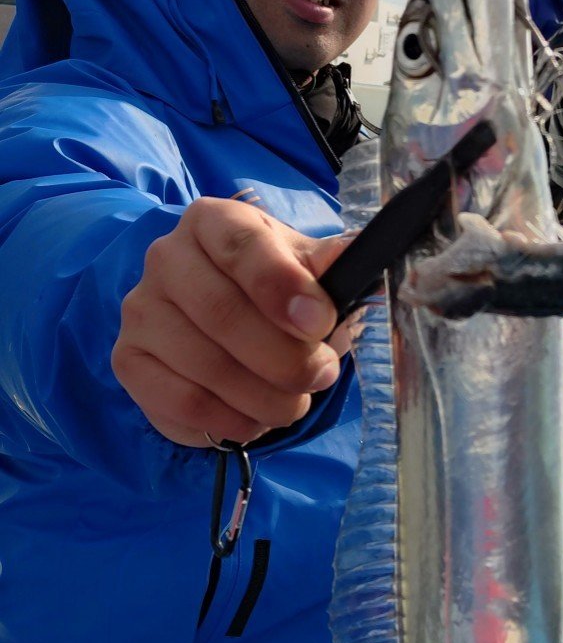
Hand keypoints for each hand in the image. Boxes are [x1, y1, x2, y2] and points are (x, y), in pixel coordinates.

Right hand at [112, 198, 348, 445]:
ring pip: (205, 366)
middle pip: (222, 313)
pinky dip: (231, 421)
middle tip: (321, 376)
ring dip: (265, 398)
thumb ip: (330, 268)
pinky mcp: (129, 361)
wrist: (230, 331)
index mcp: (213, 221)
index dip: (283, 287)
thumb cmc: (277, 296)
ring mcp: (141, 310)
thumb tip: (353, 256)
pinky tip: (255, 419)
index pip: (242, 246)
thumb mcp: (309, 273)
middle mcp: (166, 258)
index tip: (320, 322)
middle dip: (285, 358)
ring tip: (293, 403)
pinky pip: (183, 402)